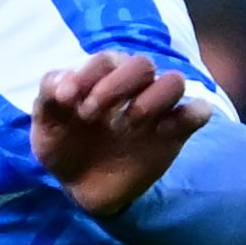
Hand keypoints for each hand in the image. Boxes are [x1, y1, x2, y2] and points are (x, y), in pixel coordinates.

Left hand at [32, 51, 208, 219]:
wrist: (80, 185)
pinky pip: (199, 111)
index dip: (88, 74)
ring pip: (174, 81)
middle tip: (91, 114)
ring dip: (152, 98)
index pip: (107, 60)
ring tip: (128, 123)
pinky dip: (190, 114)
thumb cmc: (64, 144)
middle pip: (142, 64)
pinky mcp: (176, 133)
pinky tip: (163, 131)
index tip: (66, 99)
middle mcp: (133, 87)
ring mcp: (157, 109)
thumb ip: (48, 97)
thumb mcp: (46, 124)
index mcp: (102, 78)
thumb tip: (63, 83)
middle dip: (116, 84)